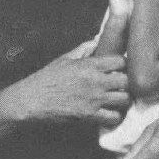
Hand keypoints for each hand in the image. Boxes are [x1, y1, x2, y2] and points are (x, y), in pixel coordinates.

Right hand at [5, 55, 128, 128]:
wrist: (31, 100)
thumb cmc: (46, 79)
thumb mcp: (64, 59)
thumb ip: (83, 50)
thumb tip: (96, 40)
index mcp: (89, 65)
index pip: (121, 60)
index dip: (123, 65)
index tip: (120, 69)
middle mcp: (95, 81)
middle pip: (127, 80)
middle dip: (127, 83)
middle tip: (122, 86)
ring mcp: (94, 99)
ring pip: (125, 100)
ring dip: (124, 101)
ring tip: (119, 101)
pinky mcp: (89, 116)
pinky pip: (113, 118)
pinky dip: (115, 117)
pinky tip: (111, 114)